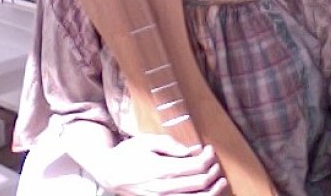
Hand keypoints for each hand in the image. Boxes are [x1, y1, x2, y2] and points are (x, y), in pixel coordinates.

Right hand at [90, 133, 227, 194]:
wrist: (110, 173)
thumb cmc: (128, 154)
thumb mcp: (147, 141)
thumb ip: (170, 144)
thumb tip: (190, 151)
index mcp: (163, 170)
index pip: (197, 167)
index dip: (208, 158)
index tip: (209, 149)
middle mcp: (165, 190)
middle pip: (201, 184)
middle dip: (213, 172)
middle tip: (215, 162)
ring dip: (213, 191)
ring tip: (220, 181)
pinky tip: (206, 194)